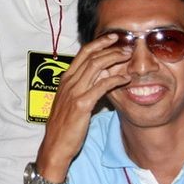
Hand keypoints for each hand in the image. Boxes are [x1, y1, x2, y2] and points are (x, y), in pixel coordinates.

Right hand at [36, 34, 131, 180]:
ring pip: (96, 66)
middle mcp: (69, 82)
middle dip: (110, 48)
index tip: (113, 38)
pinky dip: (115, 79)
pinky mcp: (81, 104)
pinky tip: (126, 78)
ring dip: (114, 58)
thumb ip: (85, 86)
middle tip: (127, 45)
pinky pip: (101, 86)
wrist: (56, 145)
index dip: (99, 43)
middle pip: (91, 56)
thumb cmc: (65, 125)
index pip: (83, 53)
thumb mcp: (72, 101)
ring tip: (128, 56)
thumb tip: (103, 75)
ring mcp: (74, 92)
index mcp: (66, 79)